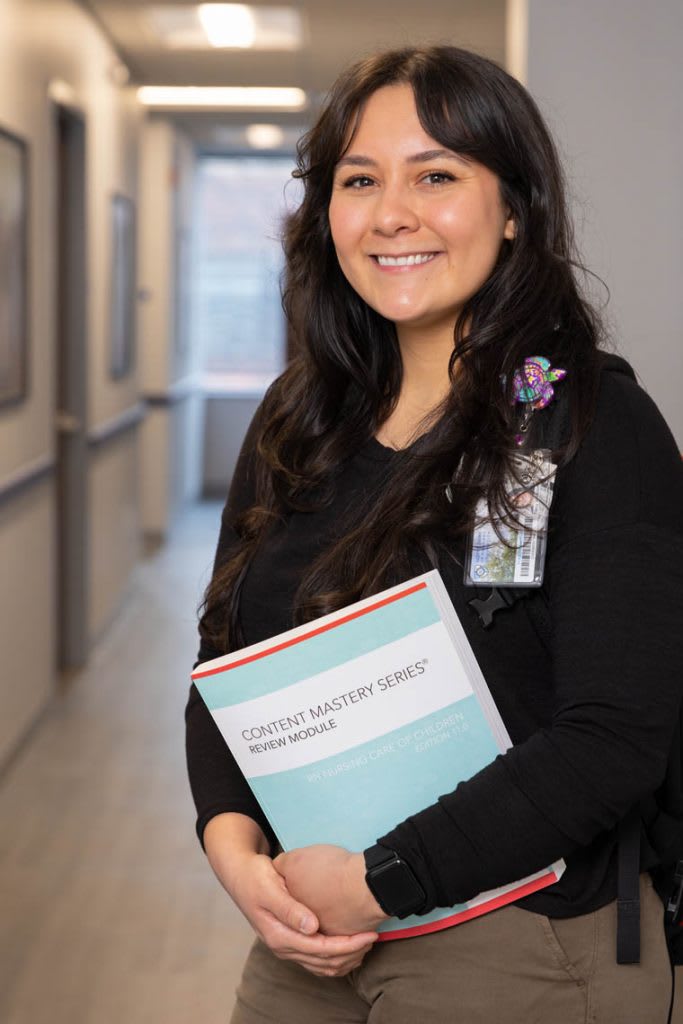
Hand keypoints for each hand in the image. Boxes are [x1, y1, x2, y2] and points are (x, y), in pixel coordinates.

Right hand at [203, 815, 376, 977]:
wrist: (240, 875)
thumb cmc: (255, 877)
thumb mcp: (270, 888)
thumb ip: (290, 908)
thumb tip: (312, 927)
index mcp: (278, 935)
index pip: (319, 949)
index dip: (346, 945)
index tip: (368, 935)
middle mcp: (283, 946)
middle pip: (323, 961)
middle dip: (351, 952)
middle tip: (374, 937)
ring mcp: (287, 946)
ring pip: (322, 964)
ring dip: (346, 957)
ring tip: (366, 942)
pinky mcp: (291, 940)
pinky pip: (317, 959)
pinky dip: (336, 956)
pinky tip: (350, 946)